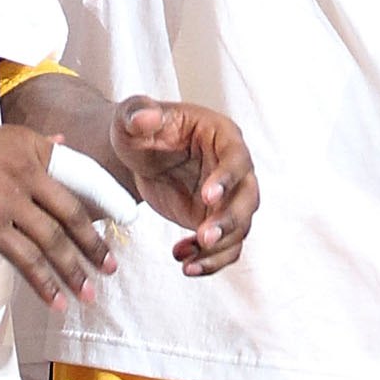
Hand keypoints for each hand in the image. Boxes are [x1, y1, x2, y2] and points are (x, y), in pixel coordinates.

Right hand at [0, 123, 118, 311]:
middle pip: (72, 211)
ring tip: (88, 294)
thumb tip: (61, 143)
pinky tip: (54, 300)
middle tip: (110, 268)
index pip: (77, 174)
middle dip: (94, 245)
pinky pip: (25, 259)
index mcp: (27, 143)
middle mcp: (24, 166)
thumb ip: (27, 145)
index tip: (119, 223)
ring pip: (53, 240)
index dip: (101, 203)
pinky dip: (44, 283)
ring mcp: (6, 196)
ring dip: (74, 272)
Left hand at [112, 97, 257, 275]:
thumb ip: (137, 114)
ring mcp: (227, 197)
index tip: (208, 196)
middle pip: (248, 197)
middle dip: (230, 221)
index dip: (227, 178)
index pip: (236, 157)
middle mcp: (233, 167)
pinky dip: (210, 261)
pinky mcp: (214, 220)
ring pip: (240, 227)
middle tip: (203, 237)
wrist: (138, 156)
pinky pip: (225, 247)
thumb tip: (145, 117)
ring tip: (185, 259)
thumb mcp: (130, 119)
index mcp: (221, 135)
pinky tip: (185, 265)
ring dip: (219, 247)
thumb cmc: (139, 129)